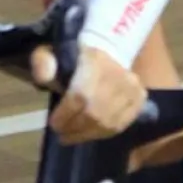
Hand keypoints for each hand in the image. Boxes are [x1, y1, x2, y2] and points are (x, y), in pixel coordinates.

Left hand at [32, 44, 146, 144]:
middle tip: (62, 133)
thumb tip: (43, 78)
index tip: (54, 124)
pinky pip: (121, 124)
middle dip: (74, 128)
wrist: (112, 46)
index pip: (80, 96)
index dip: (65, 115)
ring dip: (87, 134)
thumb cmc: (79, 53)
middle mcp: (118, 75)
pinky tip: (92, 133)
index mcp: (95, 60)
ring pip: (108, 122)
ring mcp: (132, 89)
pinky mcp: (139, 98)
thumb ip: (43, 61)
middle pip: (94, 113)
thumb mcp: (53, 50)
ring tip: (73, 136)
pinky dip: (104, 133)